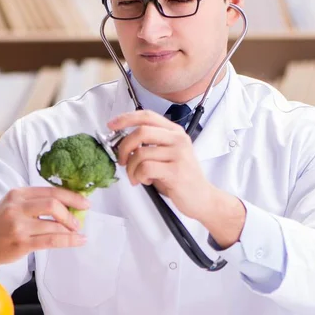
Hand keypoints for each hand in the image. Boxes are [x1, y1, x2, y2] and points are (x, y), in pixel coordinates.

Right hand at [0, 187, 89, 267]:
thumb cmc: (0, 222)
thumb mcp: (14, 204)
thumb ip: (36, 202)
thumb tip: (68, 205)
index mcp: (18, 194)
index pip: (51, 191)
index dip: (71, 196)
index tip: (85, 202)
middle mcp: (18, 207)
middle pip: (53, 204)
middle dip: (71, 212)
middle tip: (79, 221)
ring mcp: (18, 226)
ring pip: (53, 225)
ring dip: (71, 229)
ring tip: (78, 233)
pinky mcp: (21, 243)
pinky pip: (51, 241)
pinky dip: (68, 240)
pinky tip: (78, 241)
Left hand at [107, 110, 245, 246]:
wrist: (202, 198)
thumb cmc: (180, 177)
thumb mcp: (166, 155)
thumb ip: (149, 145)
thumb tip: (121, 142)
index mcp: (175, 132)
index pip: (147, 116)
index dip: (126, 118)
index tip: (111, 125)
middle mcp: (178, 139)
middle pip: (141, 131)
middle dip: (123, 146)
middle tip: (121, 160)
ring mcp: (178, 154)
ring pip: (140, 153)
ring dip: (131, 168)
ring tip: (135, 177)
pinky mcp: (175, 171)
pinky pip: (145, 168)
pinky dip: (138, 176)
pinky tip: (144, 181)